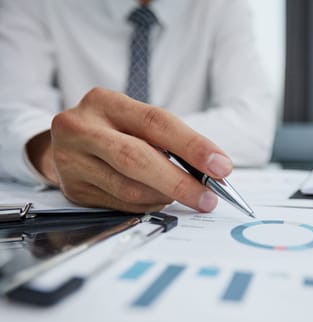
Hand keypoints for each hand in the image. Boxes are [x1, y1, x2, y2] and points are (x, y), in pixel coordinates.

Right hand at [27, 88, 232, 212]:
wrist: (68, 144)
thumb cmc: (115, 130)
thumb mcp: (136, 122)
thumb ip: (169, 140)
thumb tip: (212, 169)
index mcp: (105, 102)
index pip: (156, 122)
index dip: (192, 146)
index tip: (221, 166)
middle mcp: (81, 127)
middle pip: (137, 158)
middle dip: (180, 182)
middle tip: (208, 198)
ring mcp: (71, 160)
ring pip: (128, 188)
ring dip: (164, 196)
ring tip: (182, 195)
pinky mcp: (72, 188)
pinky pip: (120, 204)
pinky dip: (147, 204)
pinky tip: (157, 198)